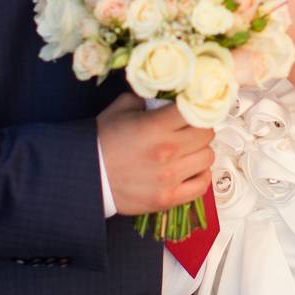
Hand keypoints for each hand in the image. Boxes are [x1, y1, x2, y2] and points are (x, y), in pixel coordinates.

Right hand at [96, 93, 216, 214]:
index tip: (193, 108)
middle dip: (199, 128)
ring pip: (208, 157)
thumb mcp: (121, 108)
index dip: (196, 107)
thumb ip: (148, 99)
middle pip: (207, 134)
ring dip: (199, 151)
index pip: (196, 111)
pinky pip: (202, 185)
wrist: (87, 175)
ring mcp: (169, 177)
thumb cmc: (102, 141)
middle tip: (188, 129)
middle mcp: (167, 151)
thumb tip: (170, 96)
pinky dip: (200, 175)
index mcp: (155, 126)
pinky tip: (189, 169)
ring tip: (186, 150)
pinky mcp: (168, 198)